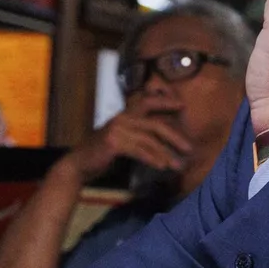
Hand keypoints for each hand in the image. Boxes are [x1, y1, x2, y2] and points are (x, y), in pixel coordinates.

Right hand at [62, 109, 192, 183]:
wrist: (78, 165)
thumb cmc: (102, 154)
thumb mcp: (122, 139)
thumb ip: (139, 135)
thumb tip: (164, 139)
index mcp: (125, 114)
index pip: (148, 101)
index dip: (166, 101)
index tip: (183, 106)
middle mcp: (122, 118)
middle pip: (155, 124)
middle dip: (175, 136)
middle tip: (190, 148)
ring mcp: (117, 129)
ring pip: (149, 140)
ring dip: (166, 153)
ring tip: (178, 164)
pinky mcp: (113, 142)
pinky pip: (139, 150)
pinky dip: (152, 158)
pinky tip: (162, 166)